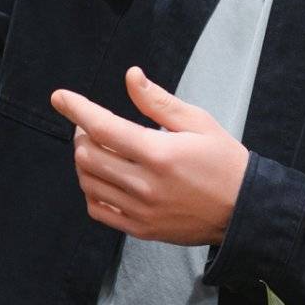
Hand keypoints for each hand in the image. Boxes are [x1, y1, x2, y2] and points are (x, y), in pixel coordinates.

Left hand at [51, 67, 247, 246]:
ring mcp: (141, 210)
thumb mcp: (198, 122)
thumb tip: (130, 76)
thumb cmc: (223, 161)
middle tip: (91, 125)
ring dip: (84, 161)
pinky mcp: (141, 229)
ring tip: (98, 148)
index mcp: (159, 153)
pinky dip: (91, 190)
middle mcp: (145, 184)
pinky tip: (104, 177)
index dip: (76, 108)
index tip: (60, 97)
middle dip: (81, 133)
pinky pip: (98, 210)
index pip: (103, 126)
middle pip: (87, 156)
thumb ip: (158, 101)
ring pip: (88, 182)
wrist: (243, 210)